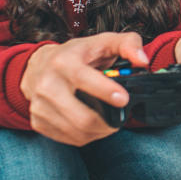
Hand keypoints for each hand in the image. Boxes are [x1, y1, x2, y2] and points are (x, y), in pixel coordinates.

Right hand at [20, 32, 147, 145]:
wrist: (39, 66)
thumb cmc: (76, 54)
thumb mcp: (103, 41)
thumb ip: (128, 44)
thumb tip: (142, 61)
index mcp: (63, 62)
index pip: (83, 78)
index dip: (105, 91)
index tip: (123, 99)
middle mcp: (47, 84)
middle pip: (81, 117)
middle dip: (108, 122)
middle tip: (120, 118)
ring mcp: (40, 105)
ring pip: (77, 132)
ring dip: (99, 131)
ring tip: (109, 122)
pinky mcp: (38, 121)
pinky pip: (68, 138)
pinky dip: (86, 136)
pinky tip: (93, 125)